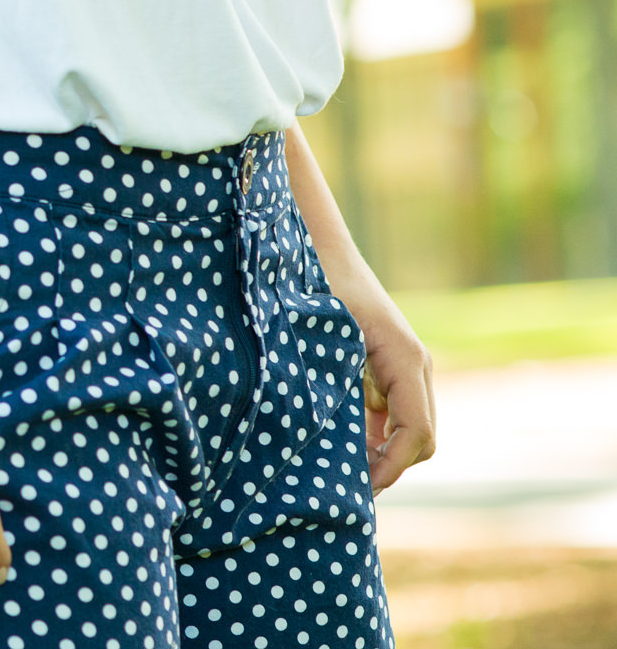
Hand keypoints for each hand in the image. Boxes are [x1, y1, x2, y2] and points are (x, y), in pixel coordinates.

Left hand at [334, 280, 436, 494]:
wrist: (320, 249)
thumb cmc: (318, 287)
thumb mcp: (323, 341)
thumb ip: (334, 389)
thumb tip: (338, 447)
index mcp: (406, 360)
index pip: (417, 434)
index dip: (392, 469)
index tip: (360, 490)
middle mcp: (416, 366)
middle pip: (421, 440)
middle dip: (389, 467)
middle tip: (343, 487)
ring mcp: (408, 366)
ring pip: (410, 430)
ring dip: (381, 454)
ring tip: (338, 472)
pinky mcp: (392, 367)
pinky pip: (396, 414)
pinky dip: (375, 436)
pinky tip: (340, 442)